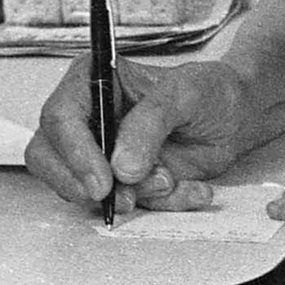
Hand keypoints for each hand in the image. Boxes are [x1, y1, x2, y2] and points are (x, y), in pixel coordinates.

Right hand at [27, 56, 252, 214]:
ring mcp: (101, 152)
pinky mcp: (122, 180)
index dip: (75, 154)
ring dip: (132, 195)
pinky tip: (190, 189)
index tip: (103, 182)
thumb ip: (150, 124)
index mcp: (93, 80)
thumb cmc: (209, 92)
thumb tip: (121, 166)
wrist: (237, 118)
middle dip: (80, 184)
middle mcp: (88, 117)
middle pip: (47, 157)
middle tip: (121, 199)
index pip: (60, 118)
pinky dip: (160, 204)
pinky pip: (124, 204)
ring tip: (173, 180)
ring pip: (82, 188)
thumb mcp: (185, 94)